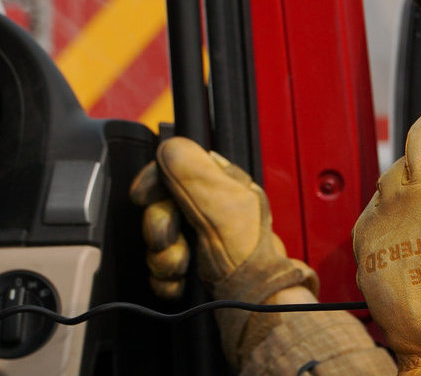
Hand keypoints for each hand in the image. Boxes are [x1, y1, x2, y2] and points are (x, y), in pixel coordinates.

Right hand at [129, 138, 318, 364]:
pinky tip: (181, 282)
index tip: (144, 195)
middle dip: (159, 227)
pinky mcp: (189, 267)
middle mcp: (208, 209)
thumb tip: (170, 146)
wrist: (250, 300)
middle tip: (171, 238)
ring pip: (156, 241)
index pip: (175, 167)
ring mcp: (196, 239)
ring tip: (183, 265)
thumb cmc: (246, 253)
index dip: (154, 181)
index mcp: (221, 185)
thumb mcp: (222, 204)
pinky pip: (158, 267)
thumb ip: (194, 172)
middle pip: (157, 207)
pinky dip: (166, 279)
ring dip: (164, 257)